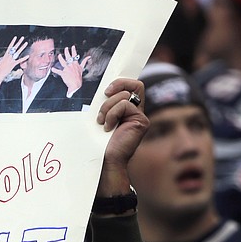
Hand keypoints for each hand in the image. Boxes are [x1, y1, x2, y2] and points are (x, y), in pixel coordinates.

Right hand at [0, 36, 28, 88]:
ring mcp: (11, 60)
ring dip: (22, 47)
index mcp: (5, 55)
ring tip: (26, 43)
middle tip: (22, 38)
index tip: (15, 37)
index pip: (10, 47)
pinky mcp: (13, 64)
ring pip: (17, 52)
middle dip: (19, 42)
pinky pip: (19, 61)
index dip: (13, 42)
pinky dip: (24, 58)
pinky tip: (28, 56)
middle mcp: (8, 56)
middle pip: (14, 48)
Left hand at [51, 46, 89, 96]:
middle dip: (66, 52)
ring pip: (63, 62)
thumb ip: (84, 62)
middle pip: (68, 57)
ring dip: (60, 58)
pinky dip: (55, 70)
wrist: (76, 84)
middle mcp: (71, 65)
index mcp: (76, 64)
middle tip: (65, 48)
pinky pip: (58, 71)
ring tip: (59, 55)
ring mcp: (67, 69)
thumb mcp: (82, 68)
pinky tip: (52, 68)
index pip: (75, 55)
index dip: (73, 50)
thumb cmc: (78, 77)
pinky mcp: (63, 73)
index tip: (72, 47)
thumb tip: (88, 57)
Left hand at [95, 78, 147, 196]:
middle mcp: (137, 111)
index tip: (106, 90)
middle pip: (135, 84)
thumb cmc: (100, 141)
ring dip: (108, 106)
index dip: (122, 82)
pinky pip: (124, 105)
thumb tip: (104, 91)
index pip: (133, 86)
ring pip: (125, 96)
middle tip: (105, 95)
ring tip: (102, 121)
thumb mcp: (102, 117)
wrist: (105, 159)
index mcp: (129, 109)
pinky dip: (111, 114)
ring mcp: (140, 116)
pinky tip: (108, 127)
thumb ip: (107, 104)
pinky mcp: (140, 121)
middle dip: (117, 86)